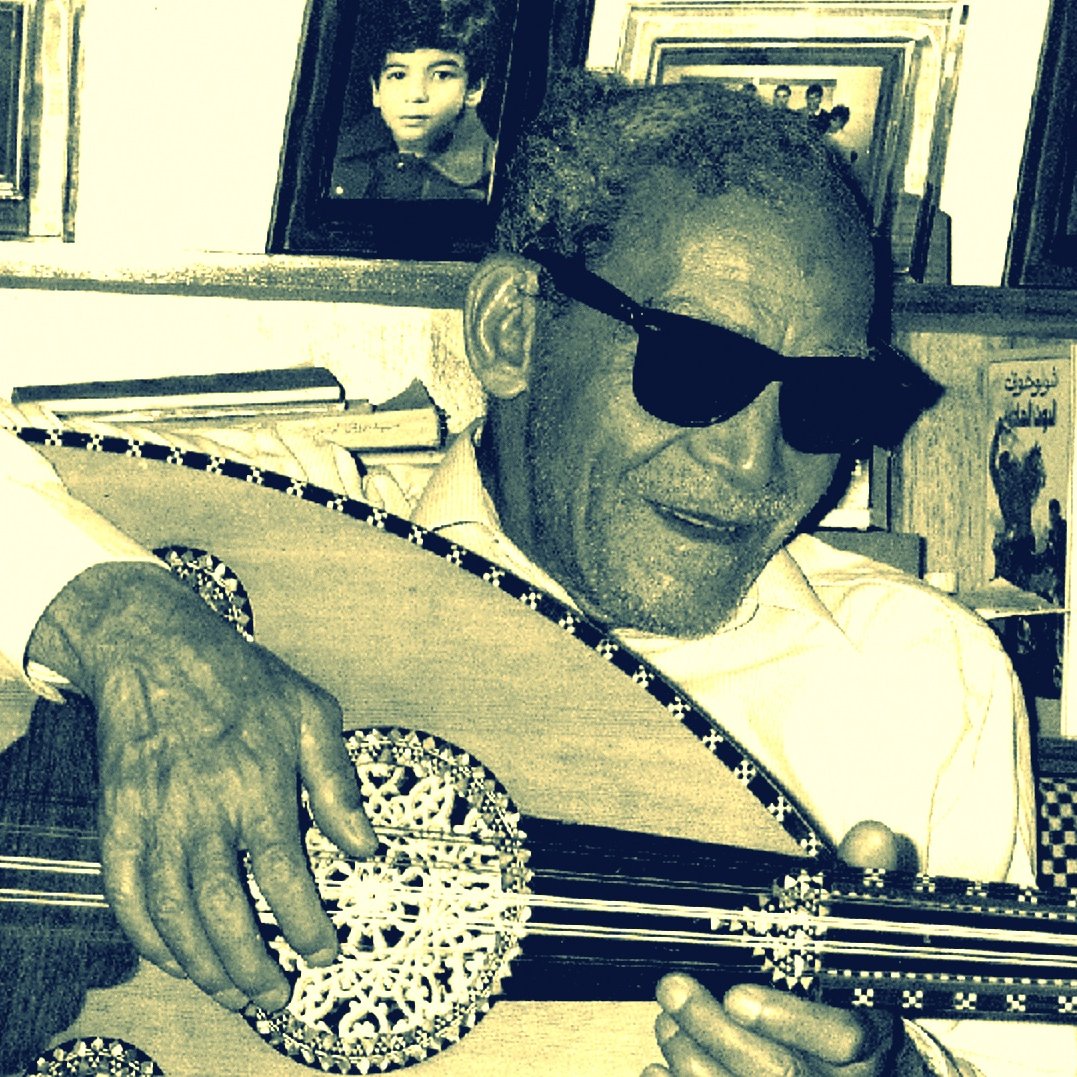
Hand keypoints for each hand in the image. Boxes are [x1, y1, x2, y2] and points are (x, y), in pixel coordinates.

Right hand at [29, 562, 376, 1011]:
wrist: (158, 649)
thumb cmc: (241, 679)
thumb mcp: (310, 713)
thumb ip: (337, 782)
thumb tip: (363, 845)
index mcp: (258, 783)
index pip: (283, 875)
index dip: (303, 925)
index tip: (321, 953)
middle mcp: (203, 809)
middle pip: (223, 909)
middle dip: (251, 965)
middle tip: (274, 995)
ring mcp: (154, 817)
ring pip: (173, 912)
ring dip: (202, 963)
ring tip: (230, 991)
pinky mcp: (117, 819)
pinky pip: (125, 893)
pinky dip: (145, 936)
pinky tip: (171, 957)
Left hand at [642, 822, 924, 1075]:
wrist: (868, 1073)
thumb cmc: (849, 993)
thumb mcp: (861, 942)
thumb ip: (861, 891)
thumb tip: (873, 832)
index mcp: (869, 1038)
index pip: (843, 1037)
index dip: (790, 1020)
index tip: (738, 993)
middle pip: (776, 1074)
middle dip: (715, 1032)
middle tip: (672, 986)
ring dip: (690, 1056)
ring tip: (666, 1015)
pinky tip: (657, 1068)